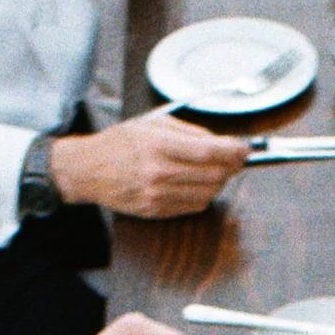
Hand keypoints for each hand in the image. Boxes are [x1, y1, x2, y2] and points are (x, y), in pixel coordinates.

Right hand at [49, 114, 245, 219]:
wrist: (89, 170)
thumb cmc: (120, 143)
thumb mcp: (154, 123)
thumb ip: (190, 132)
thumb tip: (222, 142)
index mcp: (159, 145)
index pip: (209, 151)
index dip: (234, 151)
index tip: (245, 148)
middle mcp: (158, 172)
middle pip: (214, 175)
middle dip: (230, 166)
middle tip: (234, 158)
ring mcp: (157, 195)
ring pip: (208, 193)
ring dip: (218, 182)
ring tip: (213, 170)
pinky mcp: (155, 211)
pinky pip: (193, 206)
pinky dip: (202, 195)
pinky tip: (195, 183)